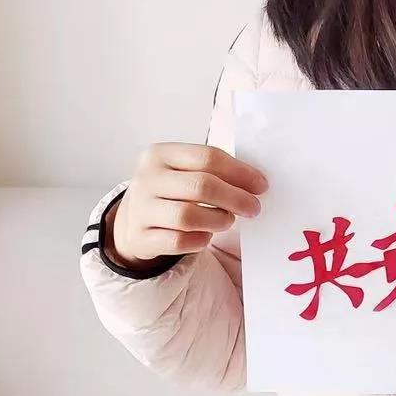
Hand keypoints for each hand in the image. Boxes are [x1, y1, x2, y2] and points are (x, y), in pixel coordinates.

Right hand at [108, 143, 268, 270]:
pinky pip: (178, 241)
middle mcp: (147, 179)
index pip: (207, 157)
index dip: (240, 172)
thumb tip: (256, 182)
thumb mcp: (184, 171)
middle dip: (235, 198)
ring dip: (217, 220)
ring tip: (227, 221)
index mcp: (160, 154)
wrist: (134, 220)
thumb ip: (215, 170)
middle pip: (201, 186)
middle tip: (254, 208)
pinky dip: (200, 240)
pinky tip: (206, 236)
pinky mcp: (140, 237)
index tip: (261, 185)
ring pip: (188, 216)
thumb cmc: (172, 191)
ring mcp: (140, 209)